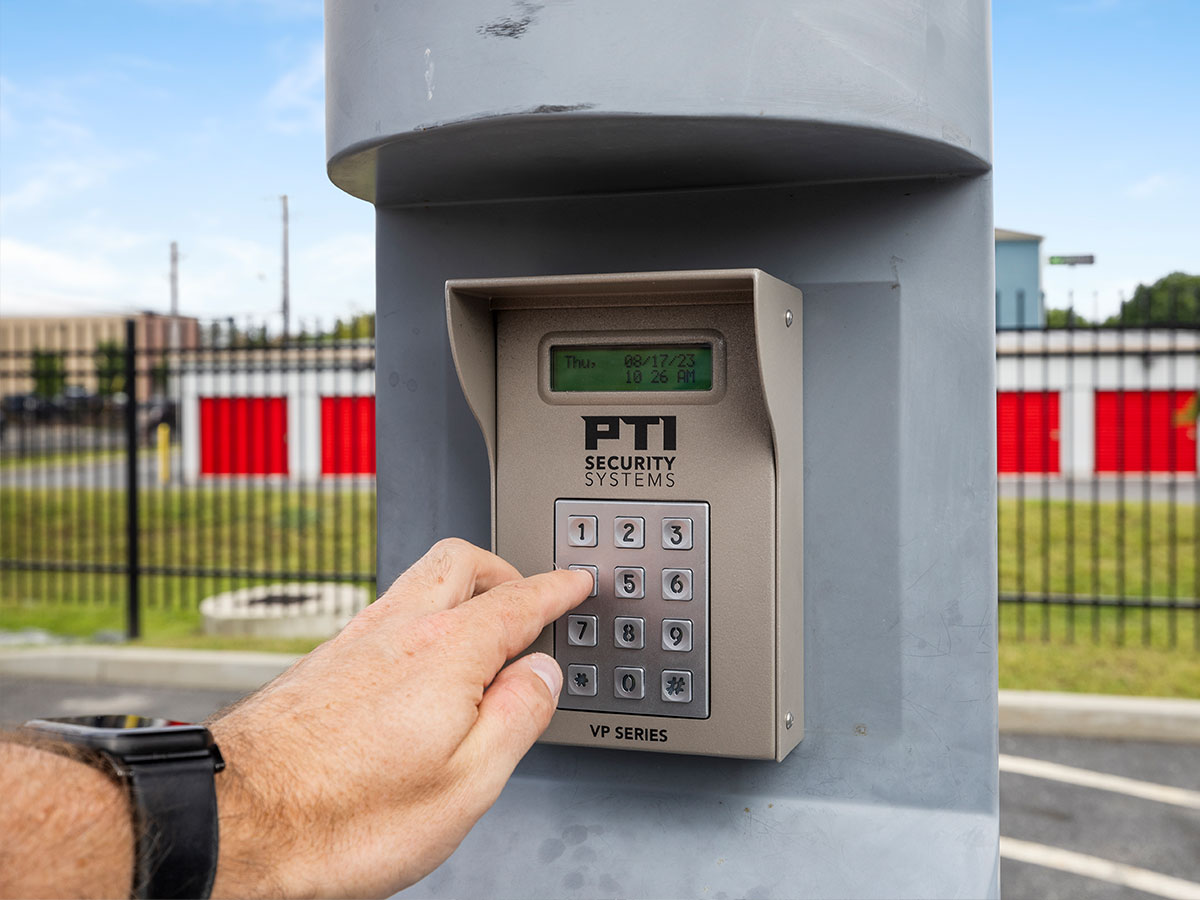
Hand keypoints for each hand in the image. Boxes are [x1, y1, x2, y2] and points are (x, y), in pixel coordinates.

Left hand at [208, 539, 591, 897]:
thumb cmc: (341, 816)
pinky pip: (390, 613)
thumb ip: (519, 716)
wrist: (234, 824)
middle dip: (505, 570)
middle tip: (529, 596)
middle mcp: (398, 631)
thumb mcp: (468, 784)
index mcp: (446, 652)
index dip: (556, 589)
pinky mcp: (323, 662)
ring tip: (482, 631)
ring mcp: (355, 641)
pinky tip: (423, 664)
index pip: (519, 600)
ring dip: (462, 591)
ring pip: (420, 582)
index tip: (574, 582)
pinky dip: (425, 619)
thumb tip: (543, 674)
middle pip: (462, 563)